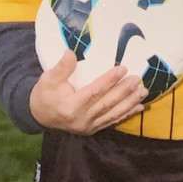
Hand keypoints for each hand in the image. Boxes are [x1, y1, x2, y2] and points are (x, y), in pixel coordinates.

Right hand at [29, 50, 148, 134]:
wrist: (39, 116)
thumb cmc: (44, 95)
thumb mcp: (47, 79)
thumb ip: (61, 68)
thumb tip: (71, 52)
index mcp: (70, 107)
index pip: (94, 92)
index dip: (109, 80)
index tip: (122, 69)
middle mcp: (81, 119)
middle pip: (107, 103)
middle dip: (124, 91)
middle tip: (137, 79)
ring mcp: (88, 126)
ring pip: (113, 113)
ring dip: (130, 103)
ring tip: (143, 92)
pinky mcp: (93, 129)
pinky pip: (112, 121)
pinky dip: (126, 114)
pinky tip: (138, 107)